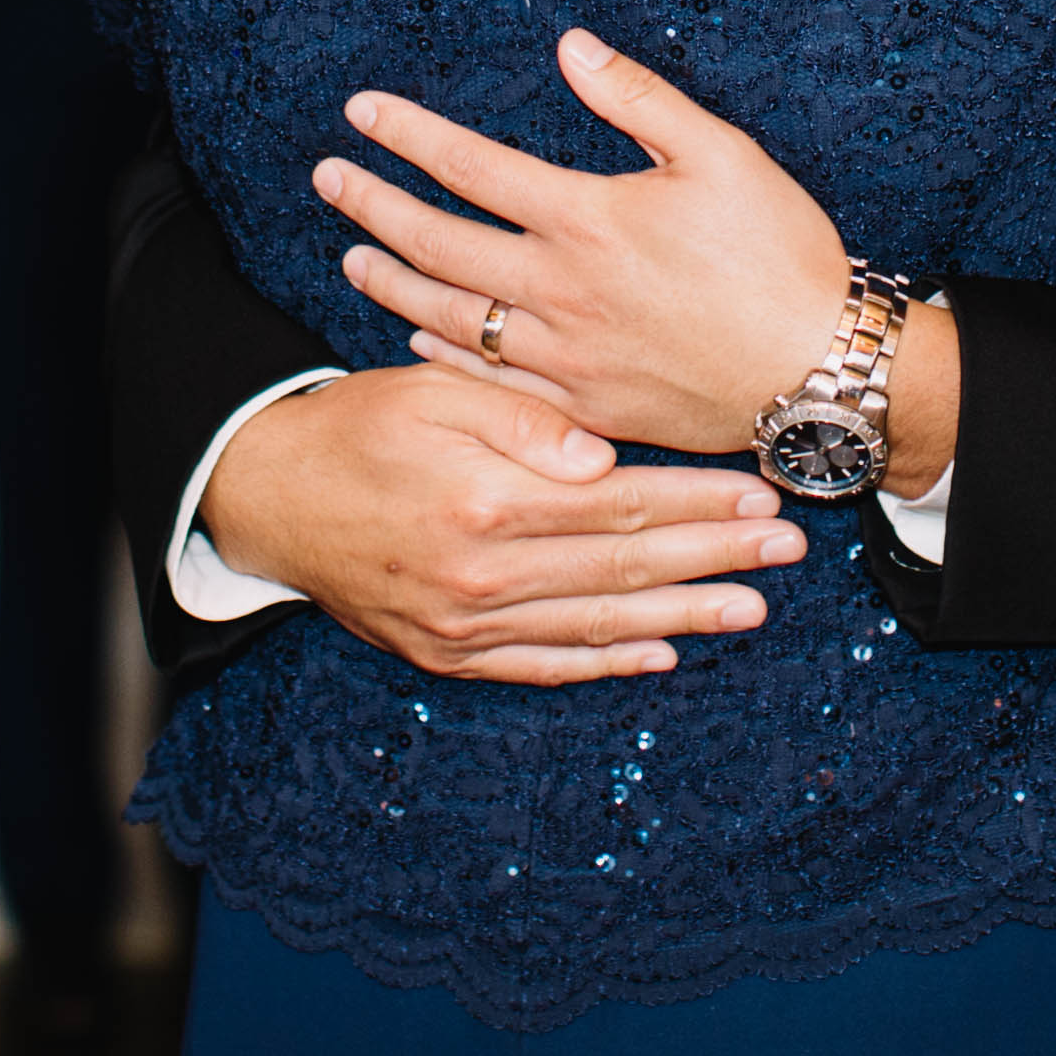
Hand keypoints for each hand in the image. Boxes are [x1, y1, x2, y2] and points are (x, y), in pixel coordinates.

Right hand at [194, 364, 803, 683]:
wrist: (267, 499)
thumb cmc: (356, 426)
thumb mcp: (429, 391)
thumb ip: (518, 419)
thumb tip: (599, 457)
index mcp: (484, 501)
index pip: (619, 503)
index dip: (698, 500)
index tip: (761, 492)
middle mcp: (481, 576)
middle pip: (623, 566)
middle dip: (715, 557)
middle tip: (788, 548)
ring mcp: (464, 626)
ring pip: (597, 624)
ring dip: (682, 616)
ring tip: (752, 609)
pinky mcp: (447, 655)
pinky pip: (543, 664)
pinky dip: (606, 661)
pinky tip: (659, 654)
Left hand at [319, 32, 862, 458]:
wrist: (822, 369)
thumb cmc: (781, 253)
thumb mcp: (722, 152)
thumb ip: (638, 97)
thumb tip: (569, 45)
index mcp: (588, 218)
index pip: (470, 166)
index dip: (407, 135)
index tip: (360, 112)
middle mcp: (562, 290)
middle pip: (438, 244)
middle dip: (374, 205)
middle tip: (329, 179)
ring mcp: (568, 357)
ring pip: (452, 319)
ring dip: (392, 285)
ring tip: (352, 259)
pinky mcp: (586, 408)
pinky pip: (493, 386)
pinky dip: (445, 360)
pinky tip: (418, 342)